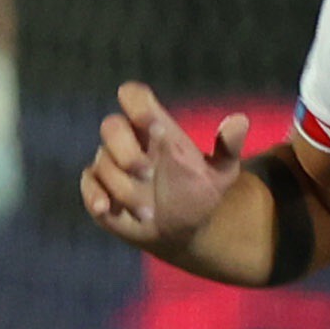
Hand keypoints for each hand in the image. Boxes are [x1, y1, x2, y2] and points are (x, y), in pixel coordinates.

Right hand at [79, 81, 241, 254]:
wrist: (182, 231)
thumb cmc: (199, 195)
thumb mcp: (221, 174)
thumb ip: (228, 147)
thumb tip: (240, 120)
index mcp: (156, 128)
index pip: (135, 97)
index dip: (137, 104)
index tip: (153, 123)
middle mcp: (130, 141)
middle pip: (111, 125)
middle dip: (126, 150)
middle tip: (147, 174)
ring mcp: (111, 165)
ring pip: (104, 162)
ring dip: (125, 188)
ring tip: (148, 212)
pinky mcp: (98, 188)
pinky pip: (88, 184)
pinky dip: (95, 196)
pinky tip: (107, 209)